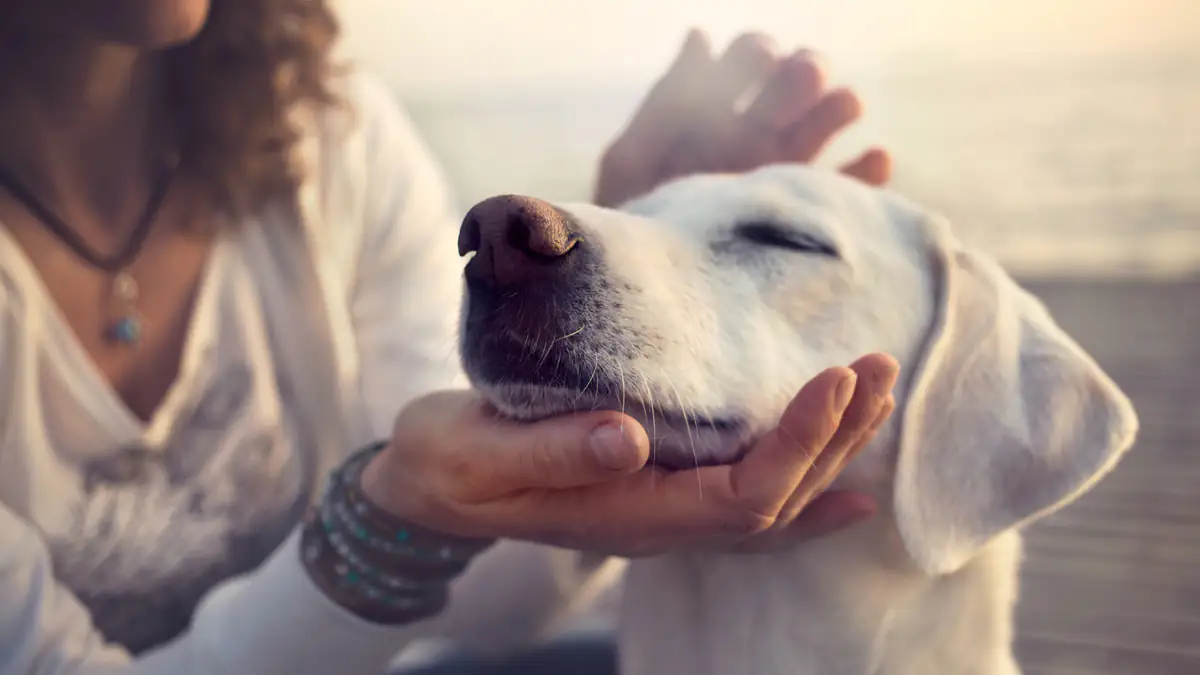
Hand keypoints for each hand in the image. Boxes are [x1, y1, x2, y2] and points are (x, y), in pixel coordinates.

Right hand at [360, 354, 898, 557]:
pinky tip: (850, 488)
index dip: (797, 444)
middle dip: (835, 436)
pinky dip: (806, 492)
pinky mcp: (658, 488)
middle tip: (876, 366)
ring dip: (831, 450)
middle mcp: (659, 523)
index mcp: (627, 515)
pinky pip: (749, 504)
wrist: (428, 486)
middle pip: (776, 499)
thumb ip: (551, 451)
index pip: (741, 495)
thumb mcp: (480, 453)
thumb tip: (628, 437)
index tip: (834, 377)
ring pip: (772, 500)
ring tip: (876, 394)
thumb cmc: (449, 464)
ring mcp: (663, 512)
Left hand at [594, 30, 890, 207]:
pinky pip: (848, 192)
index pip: (747, 62)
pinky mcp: (806, 219)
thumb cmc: (630, 226)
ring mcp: (782, 176)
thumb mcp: (633, 162)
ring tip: (845, 104)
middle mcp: (754, 138)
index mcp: (713, 114)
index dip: (757, 53)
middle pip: (793, 86)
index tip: (761, 59)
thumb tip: (701, 35)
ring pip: (822, 128)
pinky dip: (867, 174)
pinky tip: (875, 157)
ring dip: (838, 107)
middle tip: (804, 76)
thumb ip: (667, 102)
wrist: (647, 297)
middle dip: (803, 72)